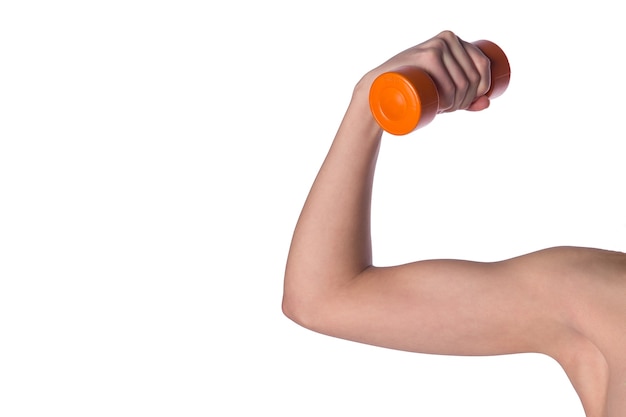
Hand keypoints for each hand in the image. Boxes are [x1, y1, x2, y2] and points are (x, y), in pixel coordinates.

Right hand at [360, 30, 491, 112]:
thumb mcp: (442, 92)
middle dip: (465, 100)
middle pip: (472, 76)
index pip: (483, 65)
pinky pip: (449, 82)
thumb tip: (488, 102)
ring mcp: (437, 45)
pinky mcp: (425, 56)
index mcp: (456, 40)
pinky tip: (442, 106)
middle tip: (448, 110)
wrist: (377, 89)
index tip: (464, 104)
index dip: (480, 90)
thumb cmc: (412, 90)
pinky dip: (449, 99)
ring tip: (443, 109)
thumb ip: (467, 98)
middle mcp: (448, 38)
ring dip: (457, 103)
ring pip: (463, 81)